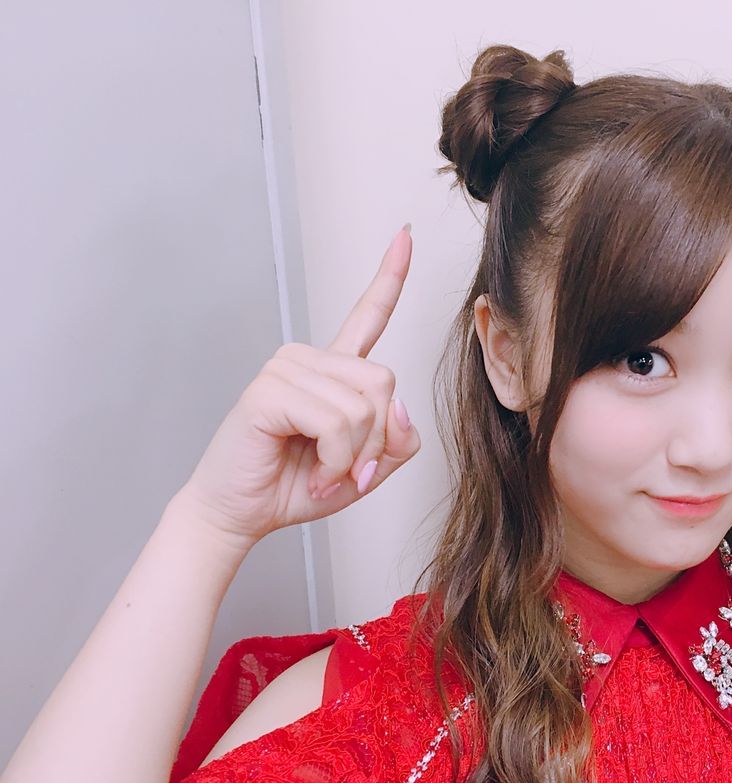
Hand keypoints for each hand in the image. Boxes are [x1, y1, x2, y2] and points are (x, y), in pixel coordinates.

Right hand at [176, 225, 421, 547]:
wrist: (243, 514)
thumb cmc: (297, 485)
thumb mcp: (368, 469)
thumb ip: (397, 440)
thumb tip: (397, 408)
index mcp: (334, 370)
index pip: (367, 314)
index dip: (389, 276)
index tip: (404, 235)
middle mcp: (310, 360)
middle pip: (384, 383)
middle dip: (377, 440)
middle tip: (348, 470)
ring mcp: (286, 369)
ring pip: (364, 406)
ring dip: (353, 455)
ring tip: (324, 472)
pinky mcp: (269, 390)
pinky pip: (336, 423)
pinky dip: (335, 459)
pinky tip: (313, 471)